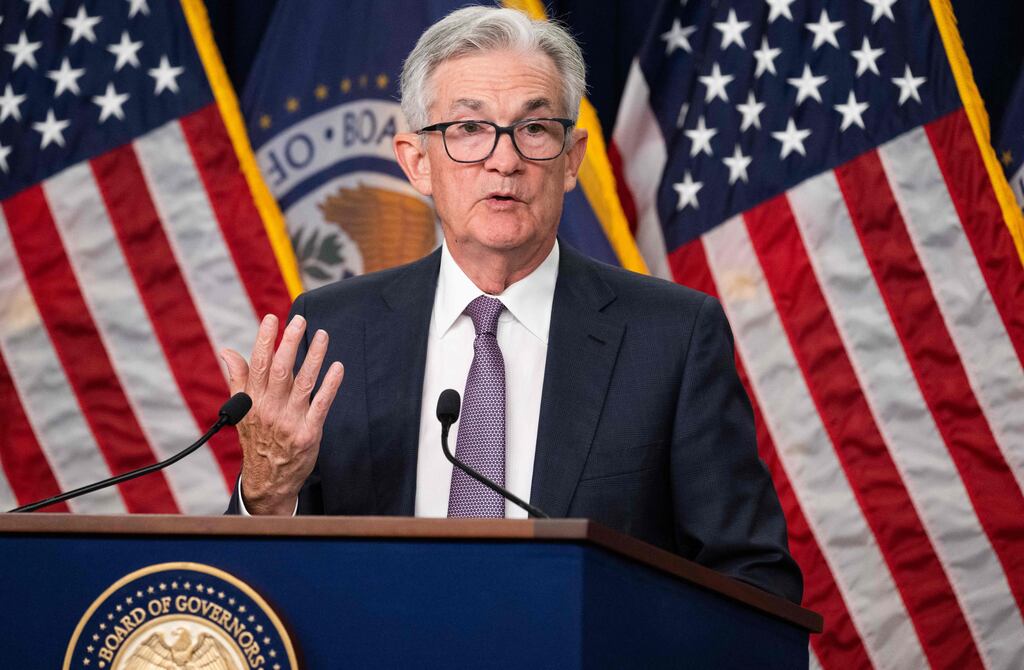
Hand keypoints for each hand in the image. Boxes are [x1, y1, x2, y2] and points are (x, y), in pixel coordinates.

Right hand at [220, 314, 343, 514]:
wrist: (268, 479)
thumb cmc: (257, 439)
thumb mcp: (241, 411)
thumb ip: (238, 379)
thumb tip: (227, 351)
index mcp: (252, 401)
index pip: (257, 364)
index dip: (265, 340)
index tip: (272, 319)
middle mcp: (270, 409)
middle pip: (280, 369)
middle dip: (290, 342)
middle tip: (300, 320)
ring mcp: (290, 421)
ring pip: (303, 382)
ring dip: (314, 357)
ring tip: (322, 336)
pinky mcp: (309, 433)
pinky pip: (321, 404)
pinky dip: (330, 384)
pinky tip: (337, 367)